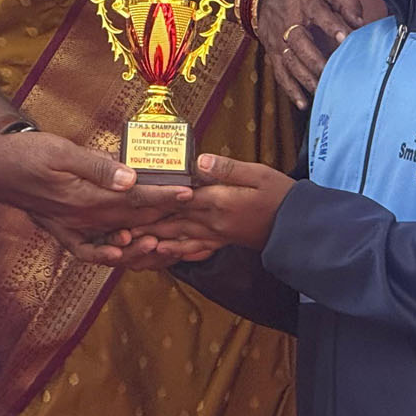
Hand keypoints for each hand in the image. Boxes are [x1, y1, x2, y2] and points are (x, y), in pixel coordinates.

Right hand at [0, 130, 189, 265]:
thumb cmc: (24, 154)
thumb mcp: (62, 152)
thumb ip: (97, 167)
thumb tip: (130, 178)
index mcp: (85, 198)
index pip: (134, 198)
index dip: (163, 196)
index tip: (188, 192)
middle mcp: (80, 218)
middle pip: (130, 219)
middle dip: (162, 216)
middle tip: (188, 213)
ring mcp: (69, 226)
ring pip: (113, 237)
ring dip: (141, 238)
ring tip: (165, 236)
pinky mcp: (58, 228)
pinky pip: (85, 249)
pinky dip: (103, 254)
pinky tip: (118, 251)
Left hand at [145, 153, 295, 255]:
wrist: (298, 227)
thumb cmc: (280, 195)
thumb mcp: (257, 174)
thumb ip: (226, 169)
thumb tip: (198, 161)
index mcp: (218, 201)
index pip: (179, 198)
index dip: (153, 199)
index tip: (130, 198)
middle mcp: (212, 222)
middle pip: (171, 222)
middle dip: (144, 224)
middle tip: (116, 226)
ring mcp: (216, 235)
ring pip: (178, 239)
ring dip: (153, 241)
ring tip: (130, 243)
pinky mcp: (222, 242)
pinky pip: (194, 250)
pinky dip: (176, 253)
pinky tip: (163, 253)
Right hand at [256, 0, 361, 106]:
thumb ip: (345, 2)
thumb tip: (360, 23)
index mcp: (305, 1)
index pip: (320, 15)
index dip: (333, 28)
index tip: (346, 39)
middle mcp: (289, 22)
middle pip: (301, 44)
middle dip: (318, 62)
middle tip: (334, 75)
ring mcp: (279, 40)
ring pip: (291, 63)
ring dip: (306, 79)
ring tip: (322, 92)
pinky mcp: (273, 52)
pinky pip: (280, 73)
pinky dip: (291, 89)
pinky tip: (303, 103)